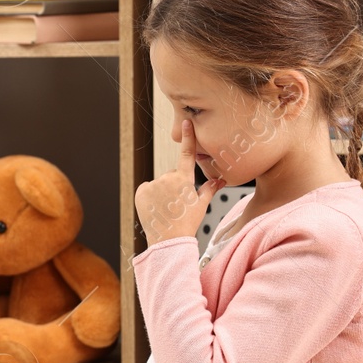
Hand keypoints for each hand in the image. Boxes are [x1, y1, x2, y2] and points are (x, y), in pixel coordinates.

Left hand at [134, 120, 223, 244]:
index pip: (187, 154)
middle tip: (177, 203)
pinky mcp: (141, 191)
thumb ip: (209, 189)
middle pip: (172, 175)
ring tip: (166, 208)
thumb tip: (221, 180)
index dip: (188, 137)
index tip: (186, 122)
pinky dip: (150, 196)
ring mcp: (153, 184)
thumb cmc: (187, 223)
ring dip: (163, 192)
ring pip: (160, 183)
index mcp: (184, 179)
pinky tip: (156, 208)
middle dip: (175, 185)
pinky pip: (147, 189)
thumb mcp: (201, 205)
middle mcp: (168, 177)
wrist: (168, 240)